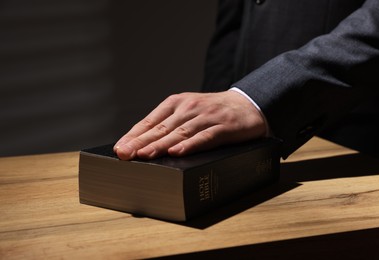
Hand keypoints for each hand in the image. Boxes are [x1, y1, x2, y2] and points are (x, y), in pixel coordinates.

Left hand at [114, 91, 266, 159]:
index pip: (150, 121)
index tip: (120, 148)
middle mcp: (189, 108)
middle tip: (124, 155)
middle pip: (162, 128)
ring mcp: (206, 117)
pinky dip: (191, 145)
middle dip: (141, 142)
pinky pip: (205, 137)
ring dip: (161, 145)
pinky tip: (178, 152)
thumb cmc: (212, 112)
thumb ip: (169, 125)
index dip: (134, 135)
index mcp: (176, 103)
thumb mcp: (188, 113)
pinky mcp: (224, 127)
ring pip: (180, 132)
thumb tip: (142, 145)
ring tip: (144, 155)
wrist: (247, 104)